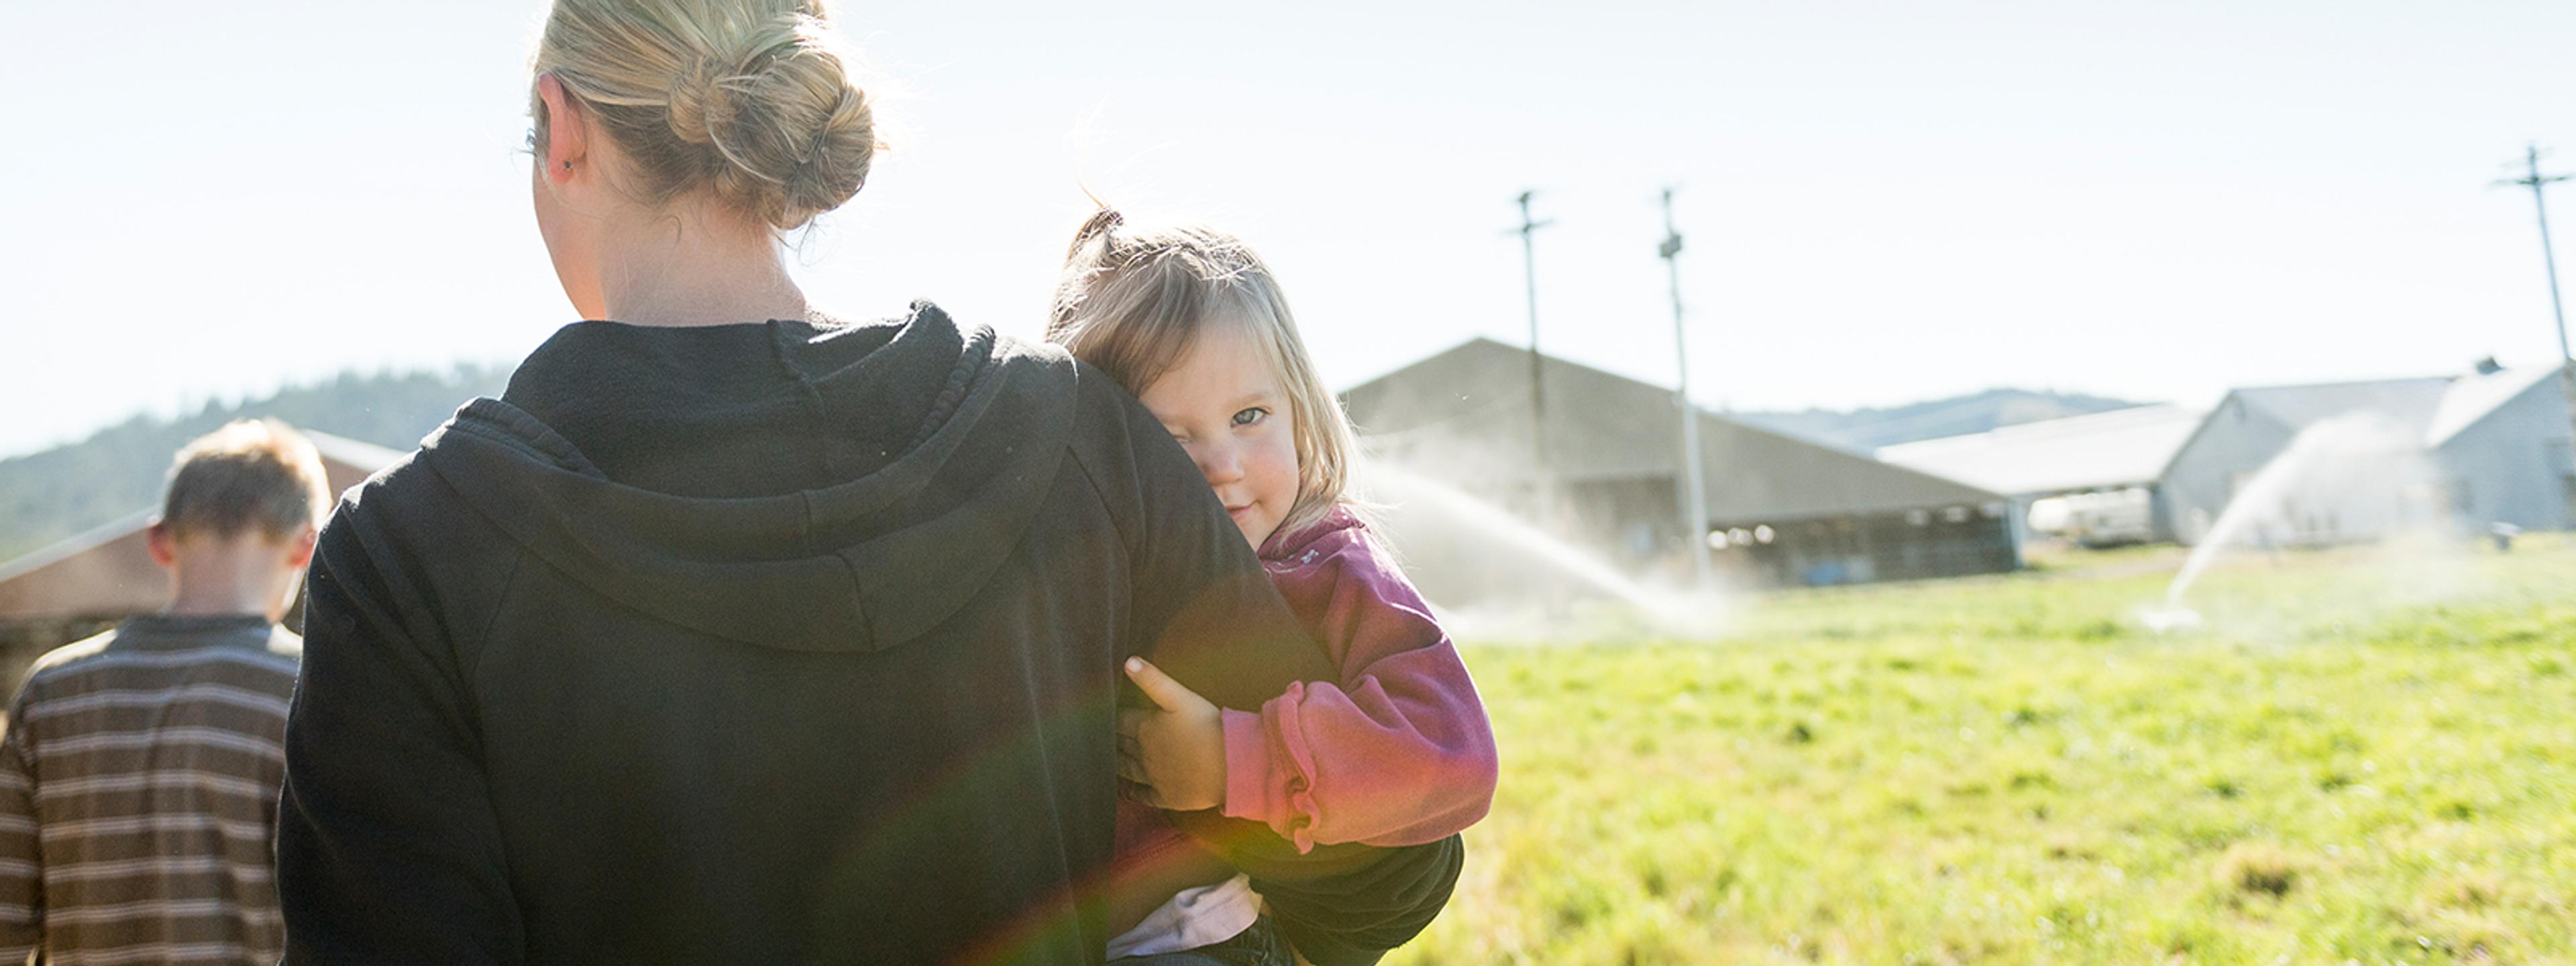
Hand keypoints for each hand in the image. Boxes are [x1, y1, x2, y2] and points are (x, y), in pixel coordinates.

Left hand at [1118, 657, 1227, 811]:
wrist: (1228, 764)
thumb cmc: (1207, 726)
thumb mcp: (1181, 697)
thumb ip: (1153, 680)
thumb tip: (1127, 662)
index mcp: (1144, 728)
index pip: (1119, 720)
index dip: (1111, 716)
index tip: (1103, 715)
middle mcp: (1143, 754)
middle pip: (1119, 745)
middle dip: (1110, 739)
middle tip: (1099, 737)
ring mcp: (1153, 777)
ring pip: (1126, 770)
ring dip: (1116, 764)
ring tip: (1106, 761)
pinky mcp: (1166, 796)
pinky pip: (1143, 795)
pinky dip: (1131, 792)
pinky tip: (1126, 791)